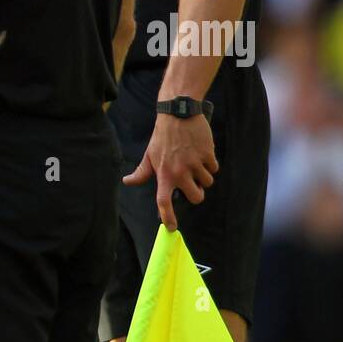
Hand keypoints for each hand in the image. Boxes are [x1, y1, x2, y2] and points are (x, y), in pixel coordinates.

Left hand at [125, 112, 217, 230]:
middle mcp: (180, 172)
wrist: (178, 114)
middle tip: (192, 184)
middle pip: (196, 197)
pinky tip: (202, 154)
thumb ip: (141, 172)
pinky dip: (210, 164)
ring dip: (204, 177)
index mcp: (164, 174)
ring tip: (196, 164)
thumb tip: (128, 181)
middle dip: (196, 194)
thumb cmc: (162, 137)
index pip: (164, 201)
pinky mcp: (208, 155)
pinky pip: (214, 168)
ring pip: (207, 183)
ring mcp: (195, 164)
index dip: (168, 217)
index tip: (172, 227)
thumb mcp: (149, 155)